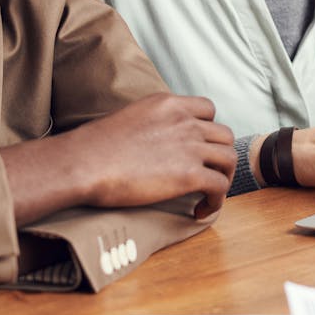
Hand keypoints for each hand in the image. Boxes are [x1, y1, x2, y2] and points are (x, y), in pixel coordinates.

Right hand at [70, 93, 235, 218]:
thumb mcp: (130, 117)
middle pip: (224, 135)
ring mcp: (190, 146)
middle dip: (219, 155)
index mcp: (169, 103)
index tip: (199, 147)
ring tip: (208, 194)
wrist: (85, 163)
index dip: (208, 130)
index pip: (208, 109)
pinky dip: (216, 201)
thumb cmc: (94, 147)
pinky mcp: (189, 174)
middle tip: (207, 173)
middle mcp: (185, 121)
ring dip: (223, 178)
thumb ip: (152, 123)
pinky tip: (201, 210)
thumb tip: (153, 141)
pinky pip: (219, 186)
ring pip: (229, 159)